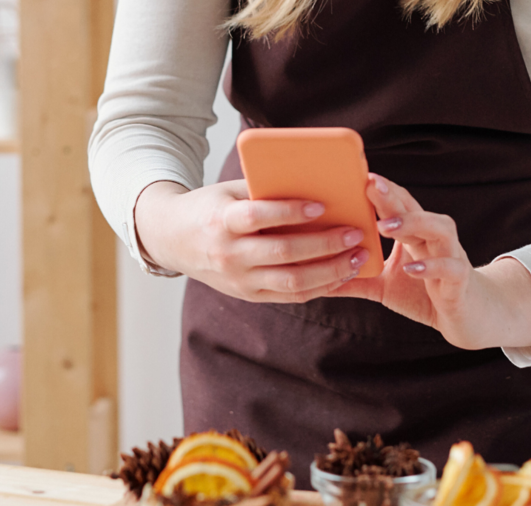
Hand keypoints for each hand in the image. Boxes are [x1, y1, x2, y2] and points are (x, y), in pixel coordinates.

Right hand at [134, 180, 367, 302]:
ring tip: (357, 258)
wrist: (172, 241)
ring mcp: (240, 281)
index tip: (321, 206)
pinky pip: (291, 296)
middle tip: (355, 234)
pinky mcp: (248, 296)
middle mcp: (230, 255)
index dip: (290, 212)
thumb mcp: (228, 193)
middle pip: (284, 254)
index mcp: (222, 222)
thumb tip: (313, 184)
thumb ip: (264, 192)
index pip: (258, 217)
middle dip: (325, 245)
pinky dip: (320, 287)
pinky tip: (341, 275)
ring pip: (292, 282)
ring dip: (330, 272)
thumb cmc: (209, 209)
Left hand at [328, 174, 530, 350]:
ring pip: (436, 229)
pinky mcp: (460, 279)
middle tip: (369, 185)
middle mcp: (434, 237)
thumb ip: (355, 280)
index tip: (355, 177)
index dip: (380, 190)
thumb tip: (318, 279)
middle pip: (414, 209)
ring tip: (385, 225)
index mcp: (416, 233)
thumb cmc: (425, 295)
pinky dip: (430, 266)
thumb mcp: (384, 287)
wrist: (466, 318)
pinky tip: (411, 268)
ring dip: (411, 224)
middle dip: (391, 197)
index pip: (398, 204)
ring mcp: (450, 255)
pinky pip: (448, 267)